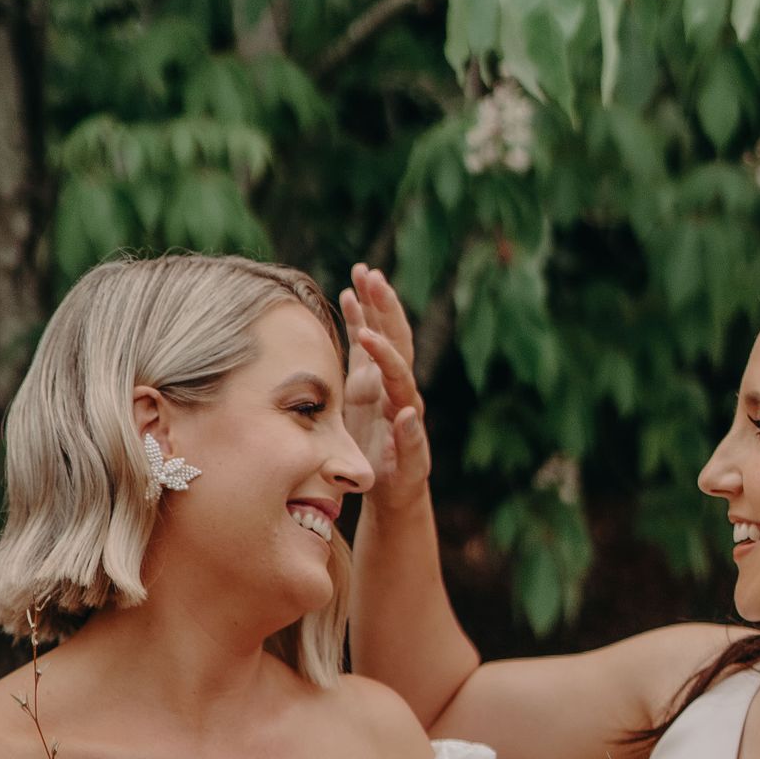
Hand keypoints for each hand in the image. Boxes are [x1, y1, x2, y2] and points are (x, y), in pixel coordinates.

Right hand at [340, 262, 429, 513]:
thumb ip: (410, 445)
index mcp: (405, 404)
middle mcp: (396, 385)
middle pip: (395, 338)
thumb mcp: (407, 471)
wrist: (394, 488)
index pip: (398, 370)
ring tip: (363, 270)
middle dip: (384, 307)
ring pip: (380, 333)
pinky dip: (357, 318)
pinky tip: (349, 292)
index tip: (367, 335)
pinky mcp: (367, 383)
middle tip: (373, 276)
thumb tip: (410, 413)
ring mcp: (381, 381)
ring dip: (373, 302)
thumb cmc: (399, 484)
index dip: (384, 353)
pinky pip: (363, 344)